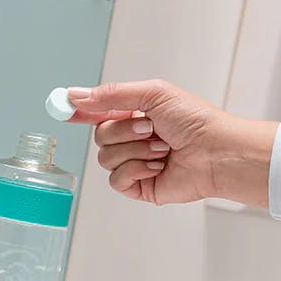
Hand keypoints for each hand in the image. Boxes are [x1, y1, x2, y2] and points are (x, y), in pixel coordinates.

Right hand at [66, 79, 276, 207]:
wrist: (217, 152)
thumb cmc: (196, 121)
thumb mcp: (153, 94)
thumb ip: (111, 95)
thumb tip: (75, 95)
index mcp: (135, 114)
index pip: (98, 112)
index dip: (81, 110)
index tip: (63, 108)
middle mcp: (133, 139)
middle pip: (99, 136)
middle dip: (123, 131)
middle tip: (151, 129)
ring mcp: (135, 163)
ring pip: (106, 159)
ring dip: (135, 151)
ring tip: (163, 149)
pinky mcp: (139, 186)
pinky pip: (116, 180)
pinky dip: (136, 170)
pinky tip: (158, 166)